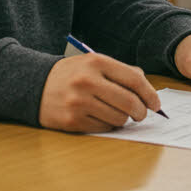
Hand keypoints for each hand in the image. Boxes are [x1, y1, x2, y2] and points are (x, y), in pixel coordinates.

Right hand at [39, 52, 162, 131]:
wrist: (34, 85)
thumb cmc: (72, 75)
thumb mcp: (94, 63)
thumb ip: (121, 72)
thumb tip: (147, 91)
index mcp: (96, 62)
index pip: (134, 79)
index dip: (150, 94)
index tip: (156, 103)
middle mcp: (87, 81)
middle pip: (129, 102)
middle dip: (141, 111)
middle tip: (141, 114)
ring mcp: (78, 102)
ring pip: (118, 118)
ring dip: (124, 119)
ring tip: (118, 114)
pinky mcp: (72, 120)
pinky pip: (104, 127)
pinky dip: (108, 125)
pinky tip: (101, 117)